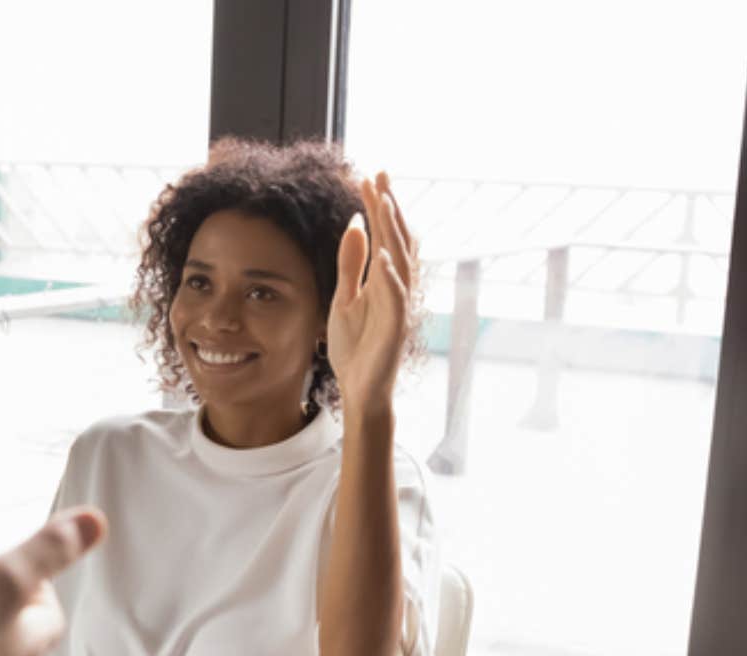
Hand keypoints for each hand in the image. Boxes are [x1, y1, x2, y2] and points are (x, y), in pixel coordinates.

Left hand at [326, 170, 416, 414]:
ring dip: (392, 233)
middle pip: (396, 241)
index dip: (378, 206)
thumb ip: (351, 264)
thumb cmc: (356, 347)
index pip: (383, 236)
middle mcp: (395, 289)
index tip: (369, 176)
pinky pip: (396, 300)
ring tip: (383, 203)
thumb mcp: (345, 298)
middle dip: (388, 208)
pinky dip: (390, 278)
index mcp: (382, 280)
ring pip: (400, 263)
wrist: (359, 389)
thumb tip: (355, 224)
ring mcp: (398, 308)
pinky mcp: (395, 330)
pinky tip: (382, 257)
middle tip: (380, 175)